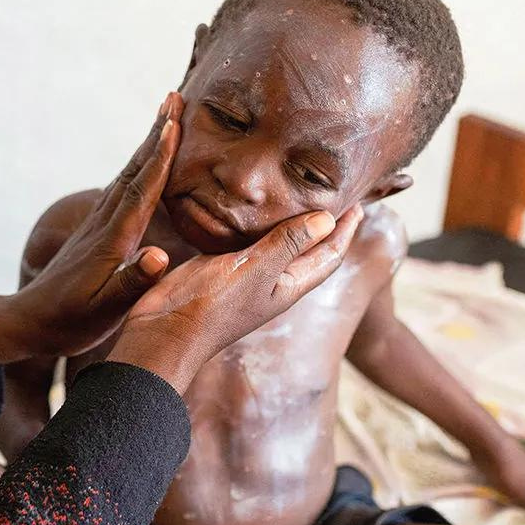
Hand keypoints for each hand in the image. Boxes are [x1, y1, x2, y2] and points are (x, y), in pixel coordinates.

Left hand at [0, 93, 185, 365]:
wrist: (32, 323)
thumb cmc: (70, 322)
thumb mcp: (104, 312)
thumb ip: (131, 284)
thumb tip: (158, 256)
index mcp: (112, 240)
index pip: (141, 190)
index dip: (160, 156)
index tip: (175, 122)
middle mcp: (105, 224)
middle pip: (135, 170)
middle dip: (157, 134)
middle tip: (174, 97)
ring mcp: (99, 225)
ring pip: (129, 175)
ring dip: (149, 145)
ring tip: (167, 117)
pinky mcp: (97, 232)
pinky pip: (124, 188)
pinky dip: (140, 168)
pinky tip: (146, 163)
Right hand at [108, 206, 362, 391]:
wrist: (166, 331)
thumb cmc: (213, 306)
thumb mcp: (255, 270)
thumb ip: (288, 243)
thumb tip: (327, 219)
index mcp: (288, 285)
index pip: (328, 255)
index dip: (345, 230)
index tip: (358, 202)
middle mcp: (271, 281)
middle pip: (309, 249)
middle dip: (325, 224)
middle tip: (334, 193)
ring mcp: (246, 276)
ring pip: (278, 244)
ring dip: (291, 221)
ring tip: (298, 194)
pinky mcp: (221, 268)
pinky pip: (248, 241)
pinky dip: (257, 224)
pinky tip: (251, 208)